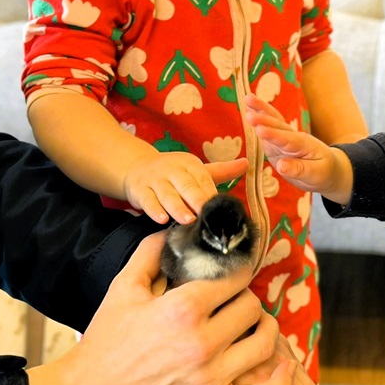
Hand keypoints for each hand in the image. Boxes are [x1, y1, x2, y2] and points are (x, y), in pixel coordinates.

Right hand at [28, 232, 290, 384]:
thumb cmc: (104, 342)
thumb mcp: (122, 288)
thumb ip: (150, 253)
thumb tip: (172, 230)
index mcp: (182, 308)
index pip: (233, 279)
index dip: (237, 271)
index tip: (233, 272)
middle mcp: (201, 341)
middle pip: (251, 307)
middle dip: (245, 299)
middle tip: (235, 301)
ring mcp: (210, 377)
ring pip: (264, 343)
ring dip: (263, 329)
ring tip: (253, 324)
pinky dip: (278, 379)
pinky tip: (279, 365)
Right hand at [123, 151, 247, 223]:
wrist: (137, 168)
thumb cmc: (173, 173)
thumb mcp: (194, 169)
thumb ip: (221, 170)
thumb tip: (247, 163)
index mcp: (189, 164)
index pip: (202, 178)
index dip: (210, 193)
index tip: (219, 208)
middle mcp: (172, 170)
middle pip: (186, 185)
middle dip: (196, 200)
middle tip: (206, 214)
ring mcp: (155, 180)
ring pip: (167, 195)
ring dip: (177, 207)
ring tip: (187, 220)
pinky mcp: (140, 190)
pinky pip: (148, 201)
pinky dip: (154, 210)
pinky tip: (162, 220)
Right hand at [244, 94, 347, 197]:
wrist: (329, 168)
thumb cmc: (324, 172)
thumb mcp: (316, 175)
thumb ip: (299, 170)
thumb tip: (280, 166)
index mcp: (304, 145)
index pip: (287, 140)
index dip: (273, 135)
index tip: (260, 130)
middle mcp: (293, 137)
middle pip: (278, 126)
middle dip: (263, 120)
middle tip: (248, 114)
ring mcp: (284, 139)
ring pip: (273, 122)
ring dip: (260, 111)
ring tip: (247, 98)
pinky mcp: (277, 143)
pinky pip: (267, 129)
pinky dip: (259, 118)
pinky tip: (248, 109)